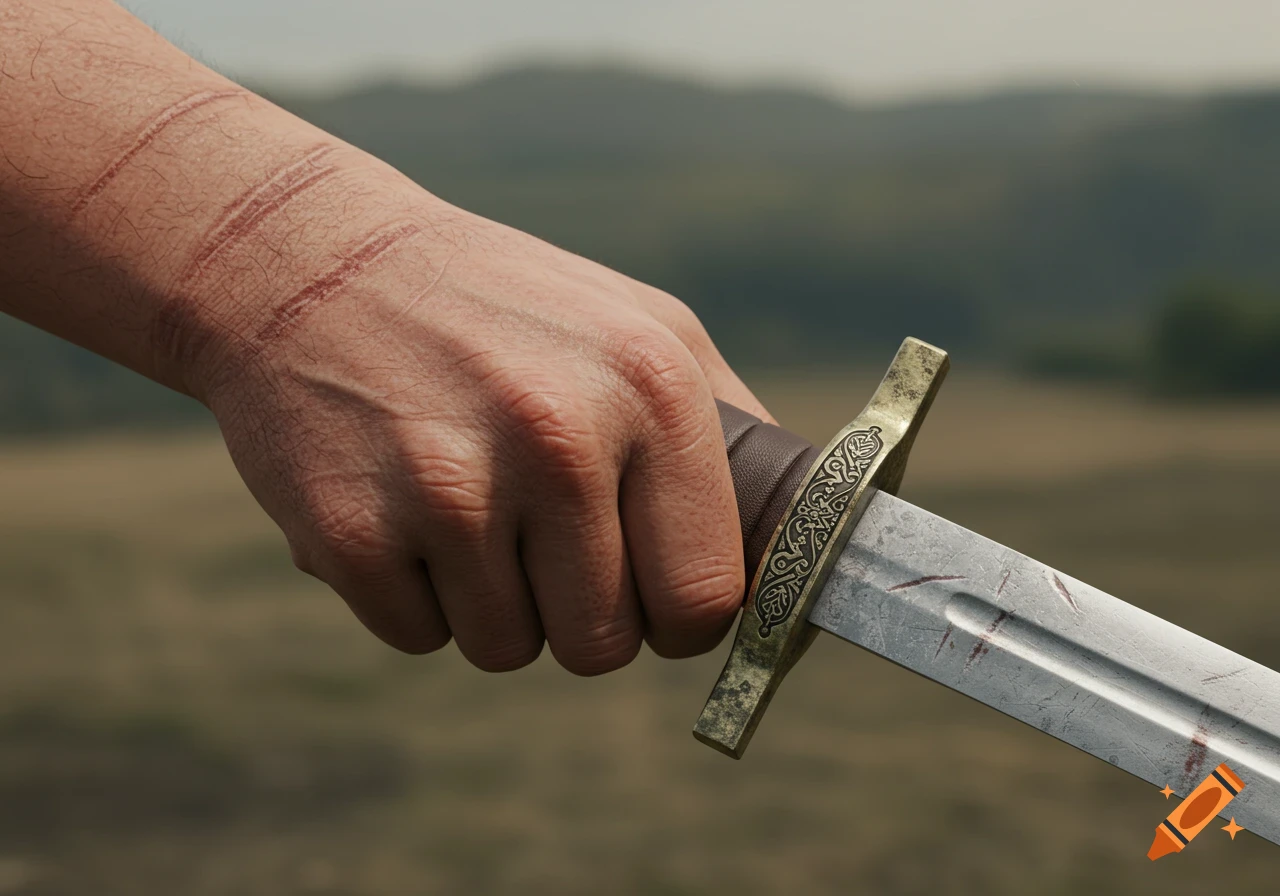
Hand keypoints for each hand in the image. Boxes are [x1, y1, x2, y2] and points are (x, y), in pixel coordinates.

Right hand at [183, 147, 771, 672]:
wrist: (313, 261)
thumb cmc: (500, 308)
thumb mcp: (641, 327)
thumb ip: (727, 433)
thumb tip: (805, 539)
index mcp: (650, 388)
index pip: (706, 595)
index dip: (681, 618)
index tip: (653, 600)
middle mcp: (560, 438)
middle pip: (606, 643)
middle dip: (581, 614)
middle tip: (541, 539)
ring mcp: (451, 489)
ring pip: (508, 649)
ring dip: (493, 601)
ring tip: (464, 500)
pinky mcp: (354, 533)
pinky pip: (418, 637)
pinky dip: (414, 594)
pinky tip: (400, 504)